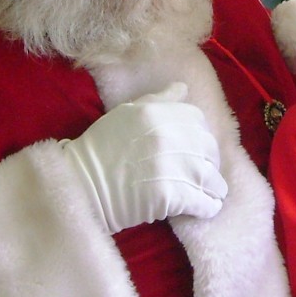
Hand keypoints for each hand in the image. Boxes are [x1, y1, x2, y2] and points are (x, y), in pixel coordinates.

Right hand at [62, 82, 227, 232]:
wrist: (81, 186)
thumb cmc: (100, 148)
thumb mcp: (125, 113)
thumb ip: (158, 100)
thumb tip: (183, 88)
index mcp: (155, 113)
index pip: (197, 119)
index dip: (202, 135)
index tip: (199, 149)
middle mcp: (165, 136)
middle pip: (207, 149)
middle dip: (211, 163)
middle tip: (208, 175)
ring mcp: (168, 167)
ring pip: (209, 177)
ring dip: (214, 188)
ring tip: (213, 195)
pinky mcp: (168, 197)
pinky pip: (201, 201)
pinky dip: (208, 206)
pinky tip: (207, 208)